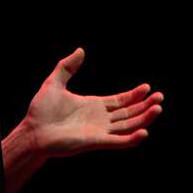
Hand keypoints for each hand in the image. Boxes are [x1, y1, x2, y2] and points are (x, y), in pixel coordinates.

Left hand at [20, 48, 162, 156]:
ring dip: (144, 119)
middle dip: (145, 105)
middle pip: (129, 113)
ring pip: (128, 126)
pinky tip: (144, 132)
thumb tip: (80, 50)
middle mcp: (100, 119)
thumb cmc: (41, 111)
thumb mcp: (54, 83)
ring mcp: (100, 131)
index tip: (147, 87)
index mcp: (94, 105)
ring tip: (157, 109)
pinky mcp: (96, 141)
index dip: (135, 95)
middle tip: (160, 97)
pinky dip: (132, 139)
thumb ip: (67, 67)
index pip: (121, 101)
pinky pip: (118, 141)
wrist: (32, 131)